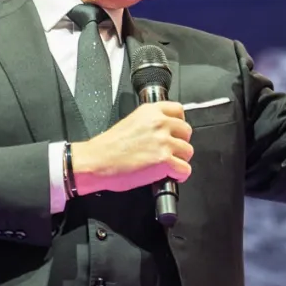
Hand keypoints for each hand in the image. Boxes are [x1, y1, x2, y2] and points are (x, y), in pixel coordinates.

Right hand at [70, 102, 192, 193]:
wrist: (97, 161)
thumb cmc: (108, 147)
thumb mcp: (131, 121)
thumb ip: (150, 122)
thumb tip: (165, 131)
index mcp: (150, 111)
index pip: (179, 110)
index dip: (178, 124)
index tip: (174, 132)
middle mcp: (159, 123)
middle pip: (187, 131)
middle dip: (180, 143)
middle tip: (169, 151)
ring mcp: (163, 142)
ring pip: (188, 151)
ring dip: (179, 160)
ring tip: (166, 165)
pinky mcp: (164, 161)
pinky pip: (185, 169)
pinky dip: (179, 175)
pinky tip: (168, 175)